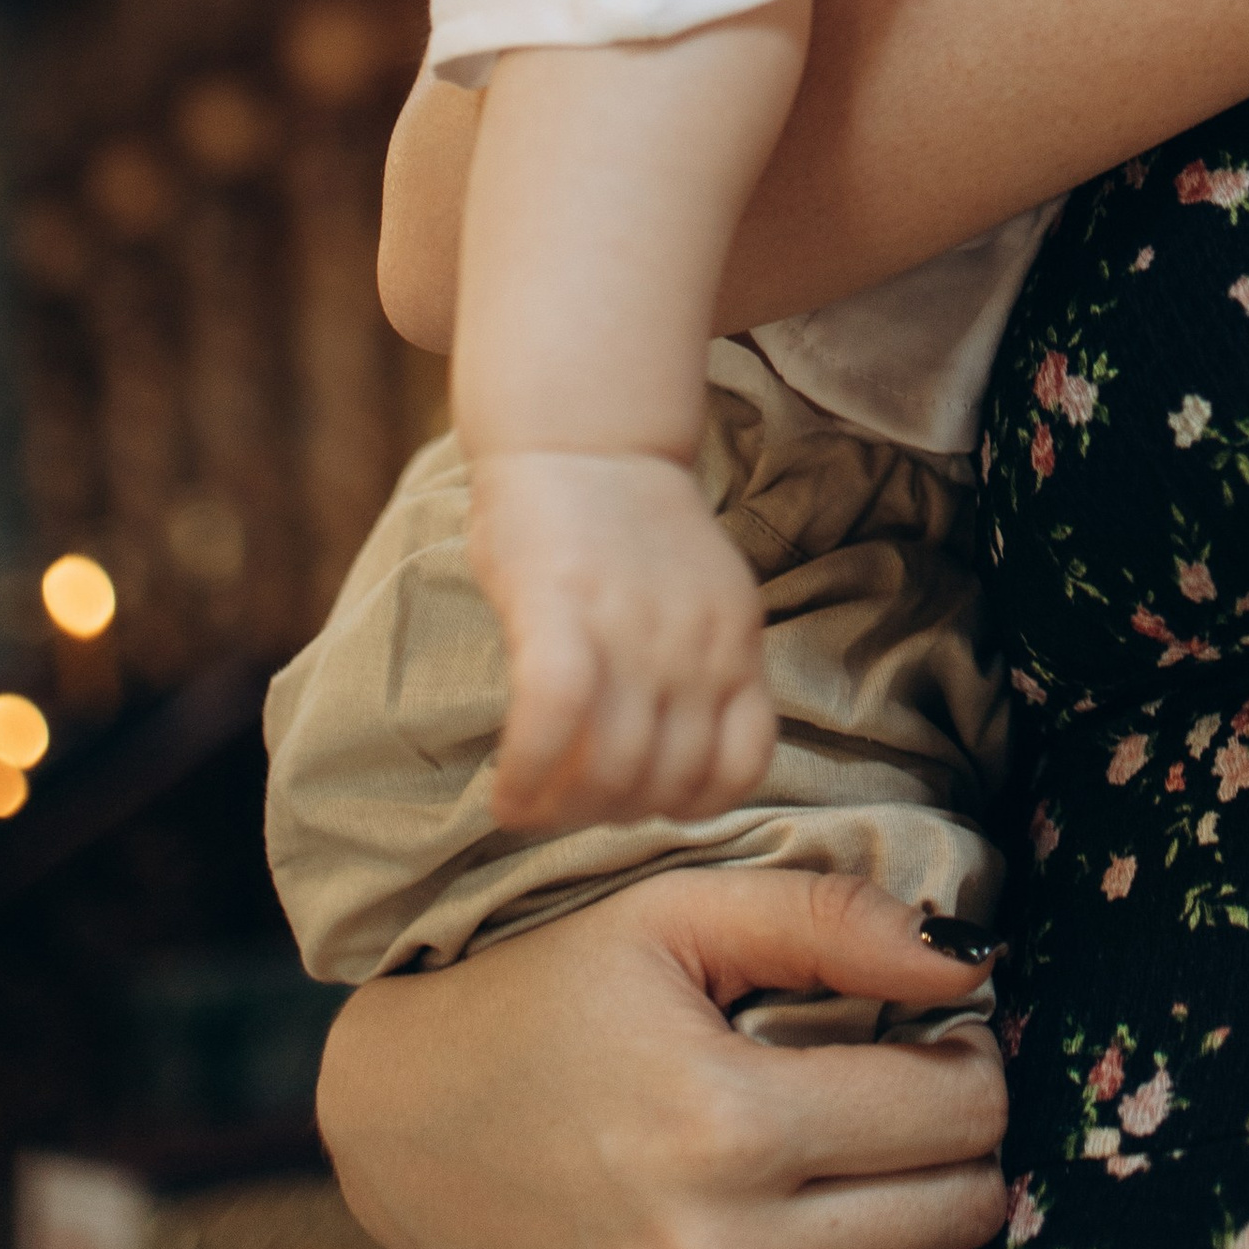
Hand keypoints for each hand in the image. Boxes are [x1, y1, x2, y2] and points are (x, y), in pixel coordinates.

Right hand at [318, 870, 1007, 1248]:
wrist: (401, 1120)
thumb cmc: (550, 999)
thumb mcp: (678, 913)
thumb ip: (834, 921)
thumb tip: (971, 967)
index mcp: (726, 1123)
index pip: (959, 1111)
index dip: (972, 1064)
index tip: (942, 1046)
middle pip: (951, 1220)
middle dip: (963, 1158)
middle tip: (917, 1123)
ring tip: (892, 1215)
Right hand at [469, 452, 778, 831]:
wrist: (585, 434)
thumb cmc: (625, 525)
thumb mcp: (701, 594)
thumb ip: (700, 663)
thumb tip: (669, 751)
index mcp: (736, 639)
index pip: (742, 766)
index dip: (688, 803)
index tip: (640, 796)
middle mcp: (697, 646)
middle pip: (669, 786)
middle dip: (613, 813)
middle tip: (567, 801)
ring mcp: (634, 632)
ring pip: (615, 775)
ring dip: (566, 811)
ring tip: (532, 801)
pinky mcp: (562, 615)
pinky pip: (553, 728)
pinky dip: (527, 778)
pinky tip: (506, 793)